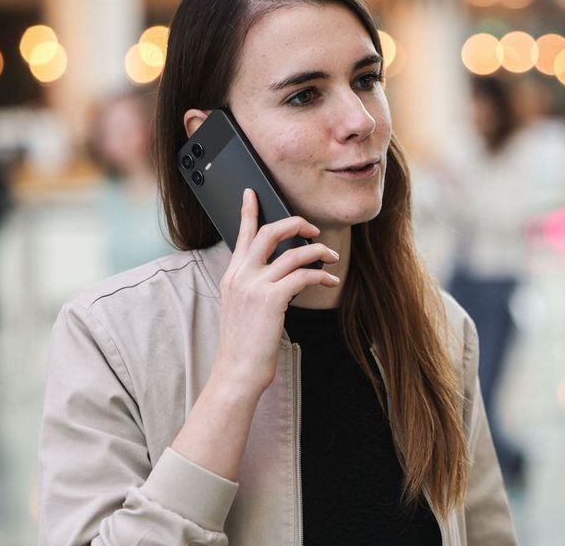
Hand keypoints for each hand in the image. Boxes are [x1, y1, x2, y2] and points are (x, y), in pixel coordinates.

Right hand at [210, 189, 339, 396]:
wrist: (237, 372)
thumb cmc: (244, 345)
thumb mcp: (242, 309)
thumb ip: (254, 286)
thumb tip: (280, 273)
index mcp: (232, 276)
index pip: (242, 235)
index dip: (248, 211)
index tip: (252, 192)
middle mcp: (241, 276)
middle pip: (270, 232)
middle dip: (296, 223)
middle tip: (314, 229)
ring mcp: (255, 287)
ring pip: (293, 252)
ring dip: (318, 251)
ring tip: (332, 258)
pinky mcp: (271, 300)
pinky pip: (303, 275)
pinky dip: (321, 274)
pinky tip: (330, 280)